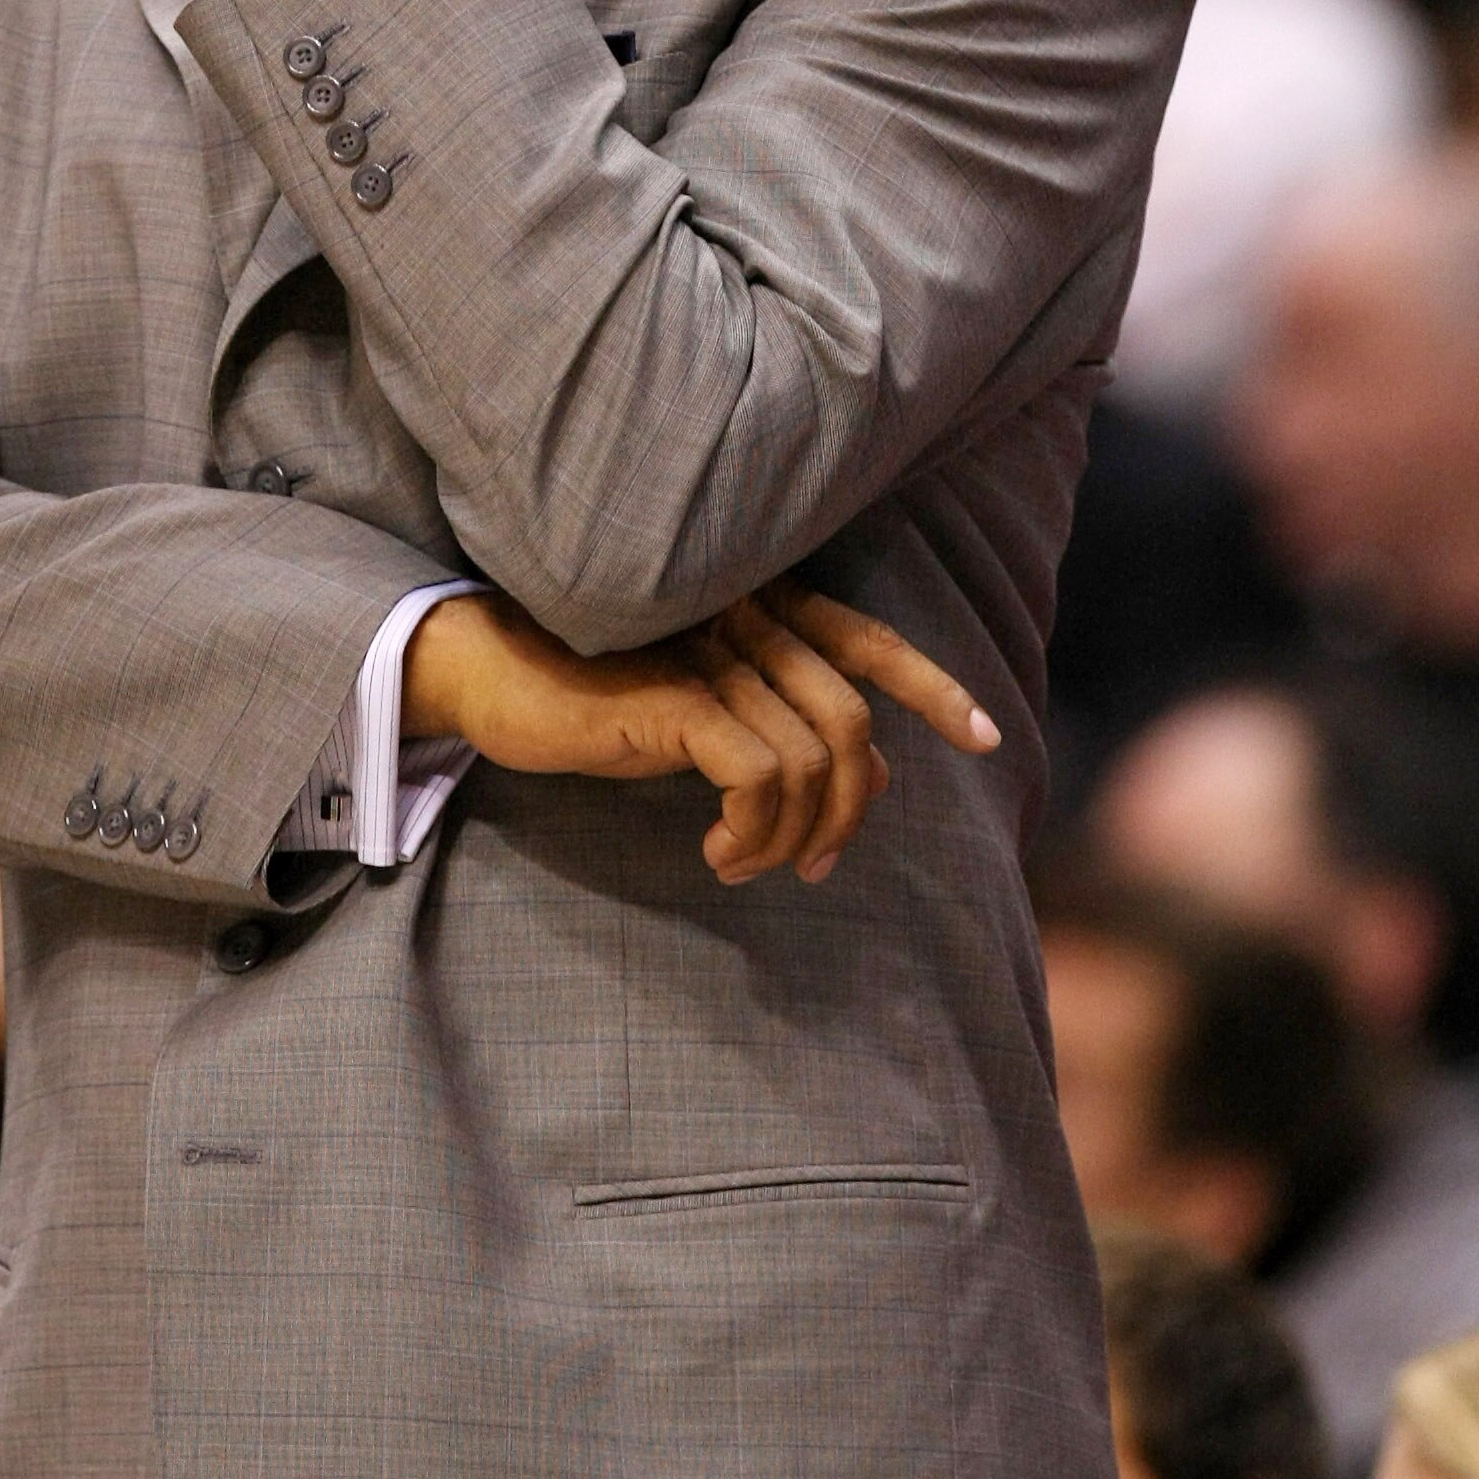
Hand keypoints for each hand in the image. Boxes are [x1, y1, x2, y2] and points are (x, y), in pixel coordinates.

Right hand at [403, 580, 1000, 887]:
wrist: (490, 672)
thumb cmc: (596, 695)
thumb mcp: (704, 715)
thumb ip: (783, 728)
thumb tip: (875, 779)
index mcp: (759, 609)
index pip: (867, 641)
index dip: (933, 688)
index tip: (988, 738)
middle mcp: (744, 619)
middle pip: (851, 723)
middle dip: (851, 813)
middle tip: (813, 868)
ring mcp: (710, 653)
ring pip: (814, 757)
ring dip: (794, 836)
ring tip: (745, 865)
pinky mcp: (675, 697)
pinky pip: (760, 776)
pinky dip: (754, 832)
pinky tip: (716, 855)